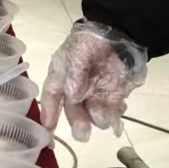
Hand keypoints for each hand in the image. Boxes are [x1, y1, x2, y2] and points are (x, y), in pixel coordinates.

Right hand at [40, 20, 147, 139]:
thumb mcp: (76, 55)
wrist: (119, 33)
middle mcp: (76, 91)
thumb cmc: (89, 42)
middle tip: (83, 134)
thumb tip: (72, 96)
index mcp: (61, 78)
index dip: (49, 116)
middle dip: (78, 122)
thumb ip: (74, 76)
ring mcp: (96, 94)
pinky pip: (113, 111)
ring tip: (108, 117)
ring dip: (99, 118)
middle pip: (74, 111)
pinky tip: (120, 110)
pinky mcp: (114, 96)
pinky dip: (116, 114)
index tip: (49, 133)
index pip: (51, 100)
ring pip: (94, 114)